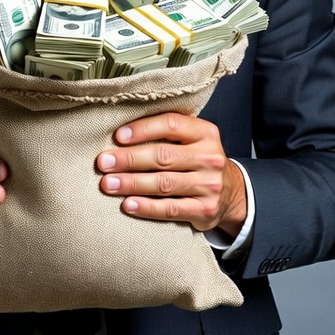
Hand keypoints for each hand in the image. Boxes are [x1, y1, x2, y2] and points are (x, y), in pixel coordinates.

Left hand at [96, 112, 246, 235]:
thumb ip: (166, 132)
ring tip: (108, 184)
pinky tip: (127, 204)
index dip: (143, 129)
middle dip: (129, 159)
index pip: (172, 124)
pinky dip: (146, 207)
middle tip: (103, 162)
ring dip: (132, 183)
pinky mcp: (205, 210)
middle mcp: (210, 157)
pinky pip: (170, 208)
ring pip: (164, 183)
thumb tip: (119, 134)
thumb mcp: (192, 139)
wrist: (231, 192)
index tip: (117, 136)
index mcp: (205, 132)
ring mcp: (209, 185)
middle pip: (164, 156)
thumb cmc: (197, 159)